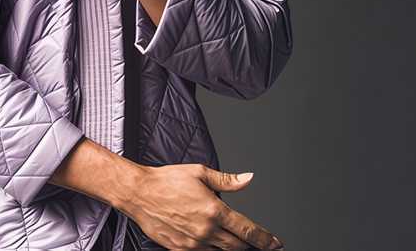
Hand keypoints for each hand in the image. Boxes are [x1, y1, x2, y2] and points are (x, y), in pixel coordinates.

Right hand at [120, 164, 283, 250]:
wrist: (139, 193)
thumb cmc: (167, 180)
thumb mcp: (200, 173)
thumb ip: (227, 180)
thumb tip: (248, 178)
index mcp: (214, 210)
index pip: (247, 230)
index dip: (265, 239)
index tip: (275, 243)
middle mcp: (206, 230)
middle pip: (237, 246)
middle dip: (251, 246)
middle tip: (259, 244)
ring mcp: (193, 243)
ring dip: (232, 249)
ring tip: (238, 244)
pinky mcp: (180, 249)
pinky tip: (215, 246)